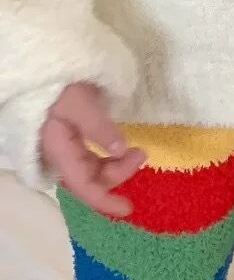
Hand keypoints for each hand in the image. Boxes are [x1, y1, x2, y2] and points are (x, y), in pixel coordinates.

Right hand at [40, 83, 144, 217]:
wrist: (44, 70)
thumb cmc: (60, 85)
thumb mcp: (81, 103)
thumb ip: (100, 128)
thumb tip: (121, 150)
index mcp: (59, 150)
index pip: (82, 185)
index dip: (104, 200)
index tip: (128, 209)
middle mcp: (61, 154)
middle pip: (90, 178)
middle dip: (118, 174)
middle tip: (142, 153)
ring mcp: (65, 147)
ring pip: (92, 168)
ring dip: (116, 166)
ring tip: (138, 151)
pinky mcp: (72, 138)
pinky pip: (91, 157)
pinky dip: (110, 158)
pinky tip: (123, 151)